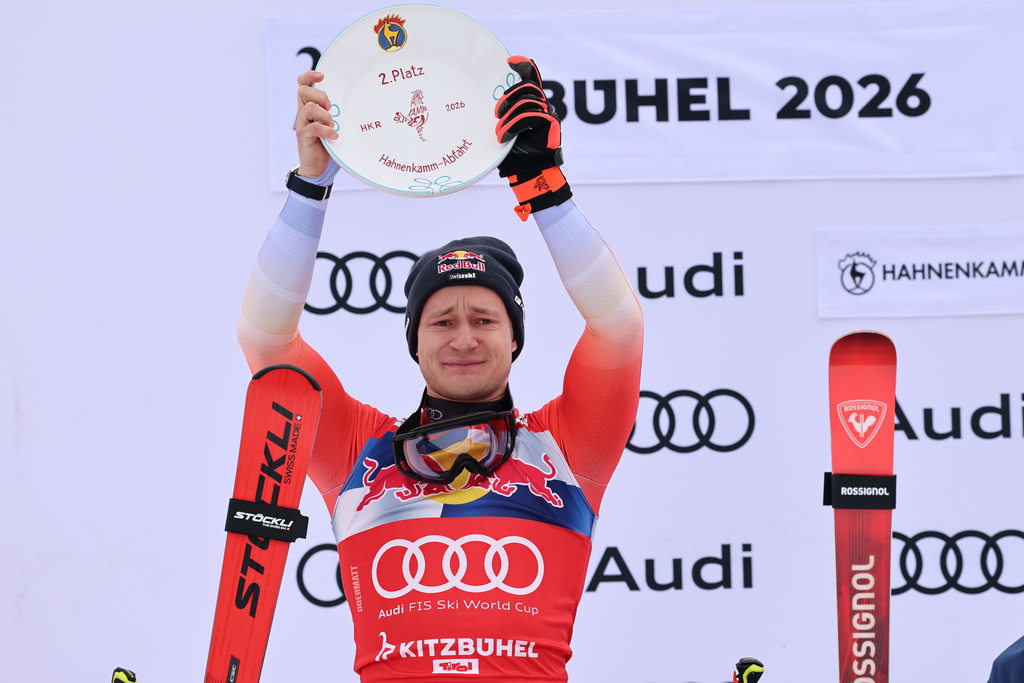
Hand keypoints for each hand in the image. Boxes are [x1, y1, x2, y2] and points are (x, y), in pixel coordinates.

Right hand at [294, 70, 338, 177]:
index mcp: (309, 106)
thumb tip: (364, 103)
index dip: (309, 76)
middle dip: (320, 96)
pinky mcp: (304, 137)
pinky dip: (326, 130)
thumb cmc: (329, 144)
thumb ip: (340, 113)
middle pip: (303, 91)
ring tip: (333, 124)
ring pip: (308, 107)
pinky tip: (334, 135)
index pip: (302, 84)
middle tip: (331, 108)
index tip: (322, 76)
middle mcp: (303, 113)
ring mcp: (302, 124)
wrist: (318, 168)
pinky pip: (312, 127)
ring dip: (324, 114)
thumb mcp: (334, 124)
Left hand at [494, 56, 571, 219]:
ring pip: (527, 101)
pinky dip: (513, 126)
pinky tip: (504, 138)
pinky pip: (530, 115)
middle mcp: (544, 106)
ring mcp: (549, 114)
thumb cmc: (517, 157)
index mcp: (533, 105)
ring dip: (508, 117)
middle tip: (496, 114)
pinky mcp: (551, 124)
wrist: (531, 176)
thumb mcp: (506, 132)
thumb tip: (488, 108)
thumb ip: (505, 117)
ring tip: (499, 134)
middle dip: (508, 97)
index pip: (532, 77)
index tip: (509, 61)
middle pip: (527, 87)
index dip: (523, 66)